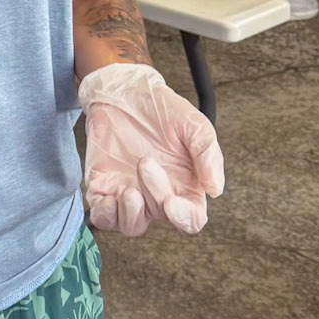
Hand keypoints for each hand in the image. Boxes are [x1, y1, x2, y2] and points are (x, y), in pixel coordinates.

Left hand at [77, 64, 223, 236]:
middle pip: (162, 216)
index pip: (191, 219)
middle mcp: (158, 194)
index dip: (184, 219)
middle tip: (146, 161)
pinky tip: (109, 196)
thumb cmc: (162, 109)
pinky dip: (106, 215)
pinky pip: (104, 218)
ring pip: (133, 226)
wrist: (124, 91)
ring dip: (131, 214)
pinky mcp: (103, 189)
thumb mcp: (193, 124)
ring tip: (129, 189)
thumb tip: (215, 189)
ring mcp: (130, 193)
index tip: (171, 203)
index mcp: (185, 184)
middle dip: (154, 193)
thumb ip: (208, 154)